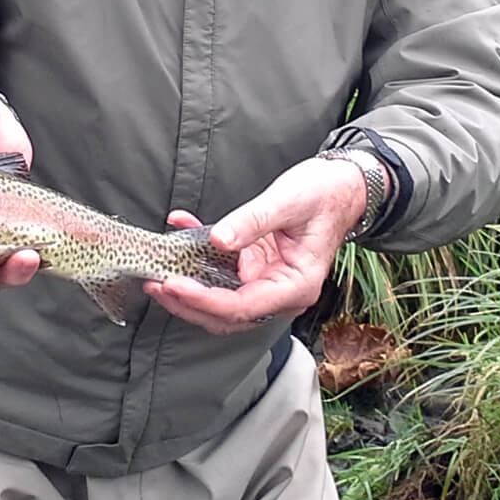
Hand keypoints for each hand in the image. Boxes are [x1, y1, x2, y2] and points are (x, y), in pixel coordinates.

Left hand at [143, 157, 368, 334]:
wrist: (344, 185)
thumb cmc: (325, 194)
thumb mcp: (288, 201)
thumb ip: (253, 221)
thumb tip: (219, 239)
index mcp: (295, 285)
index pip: (242, 307)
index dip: (204, 300)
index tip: (174, 285)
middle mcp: (280, 290)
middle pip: (227, 314)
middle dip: (188, 304)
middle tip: (156, 284)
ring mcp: (267, 279)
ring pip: (220, 300)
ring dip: (188, 290)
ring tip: (157, 274)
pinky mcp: (256, 265)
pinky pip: (222, 270)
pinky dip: (198, 255)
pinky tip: (181, 231)